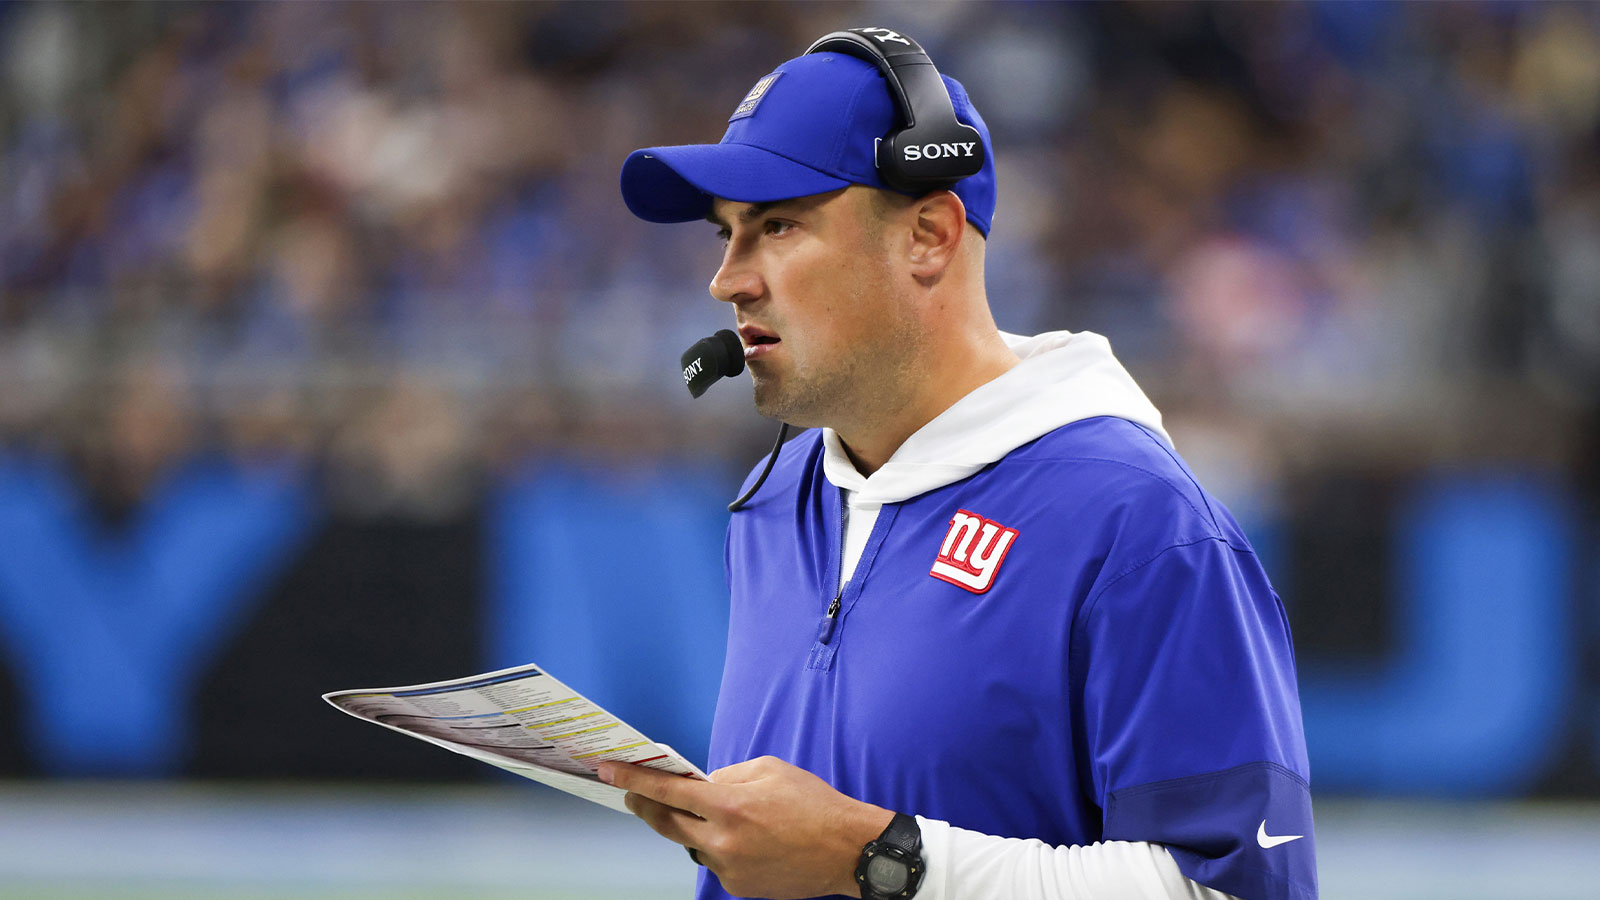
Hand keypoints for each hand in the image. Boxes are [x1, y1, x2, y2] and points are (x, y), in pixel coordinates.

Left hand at [599, 755, 894, 898]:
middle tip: (633, 794)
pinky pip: (716, 861)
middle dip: (645, 806)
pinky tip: (750, 840)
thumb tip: (702, 783)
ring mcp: (728, 868)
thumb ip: (728, 775)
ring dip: (695, 828)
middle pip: (665, 823)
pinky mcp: (738, 887)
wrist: (846, 849)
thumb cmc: (813, 804)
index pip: (667, 791)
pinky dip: (721, 847)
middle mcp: (722, 839)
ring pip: (693, 843)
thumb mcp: (768, 769)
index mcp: (728, 804)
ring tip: (724, 816)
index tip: (610, 771)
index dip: (634, 780)